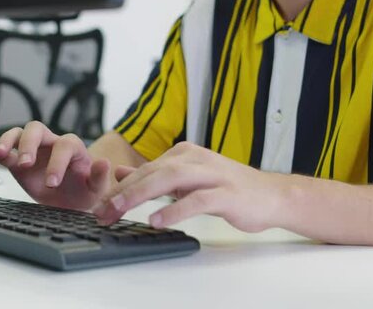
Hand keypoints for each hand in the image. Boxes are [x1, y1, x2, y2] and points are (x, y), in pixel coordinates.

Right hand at [0, 121, 110, 210]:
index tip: (52, 183)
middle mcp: (50, 143)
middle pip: (37, 129)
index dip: (57, 162)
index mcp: (72, 148)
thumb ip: (98, 176)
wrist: (72, 200)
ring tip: (0, 155)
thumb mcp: (96, 188)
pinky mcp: (17, 161)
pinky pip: (2, 151)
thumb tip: (103, 163)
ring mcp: (32, 150)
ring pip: (18, 134)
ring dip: (7, 142)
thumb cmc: (85, 191)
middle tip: (25, 164)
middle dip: (29, 145)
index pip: (64, 145)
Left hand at [95, 142, 284, 230]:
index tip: (100, 206)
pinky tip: (158, 220)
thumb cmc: (228, 189)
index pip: (146, 169)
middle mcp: (196, 158)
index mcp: (185, 153)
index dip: (120, 187)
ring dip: (142, 194)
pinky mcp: (227, 193)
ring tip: (120, 209)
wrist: (272, 195)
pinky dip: (176, 209)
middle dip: (124, 190)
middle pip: (153, 171)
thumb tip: (119, 174)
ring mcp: (213, 174)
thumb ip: (156, 176)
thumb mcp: (187, 180)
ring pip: (171, 178)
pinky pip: (198, 200)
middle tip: (102, 210)